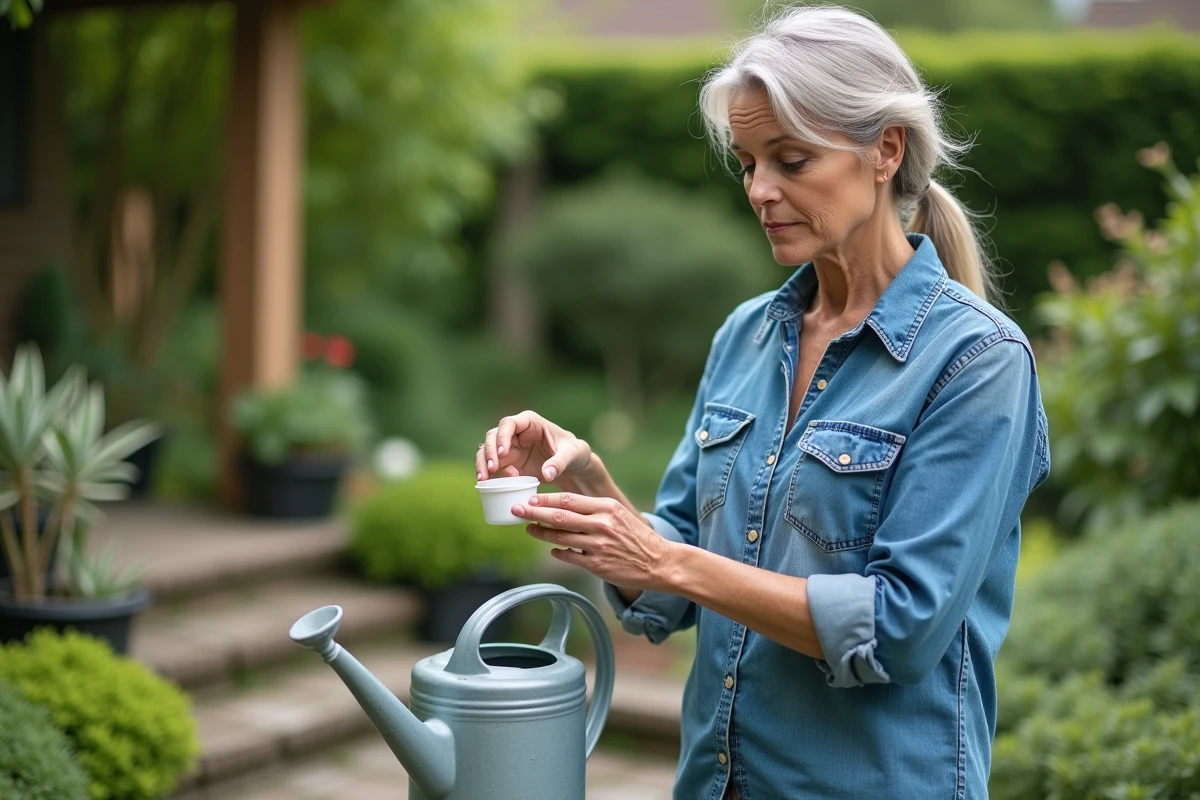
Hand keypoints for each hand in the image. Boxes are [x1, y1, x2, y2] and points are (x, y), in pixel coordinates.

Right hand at [477, 411, 592, 484]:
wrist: (573, 465)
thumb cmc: (574, 452)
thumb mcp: (572, 454)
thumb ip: (560, 462)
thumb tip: (547, 474)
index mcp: (530, 422)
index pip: (509, 423)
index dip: (502, 436)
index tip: (503, 453)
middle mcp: (516, 433)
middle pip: (493, 436)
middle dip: (489, 452)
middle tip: (493, 470)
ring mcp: (510, 448)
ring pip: (487, 451)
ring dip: (483, 464)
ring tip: (485, 479)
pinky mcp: (509, 463)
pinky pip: (492, 466)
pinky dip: (488, 474)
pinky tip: (488, 485)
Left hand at [512, 492, 672, 591]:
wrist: (660, 562)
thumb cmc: (638, 537)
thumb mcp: (620, 514)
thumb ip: (595, 510)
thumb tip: (566, 507)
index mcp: (606, 508)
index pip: (569, 499)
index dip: (546, 499)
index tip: (531, 498)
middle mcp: (601, 524)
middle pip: (559, 515)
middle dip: (534, 512)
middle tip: (517, 510)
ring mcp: (598, 545)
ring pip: (560, 537)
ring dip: (540, 533)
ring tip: (529, 529)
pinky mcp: (597, 565)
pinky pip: (570, 556)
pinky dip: (557, 552)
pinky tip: (551, 549)